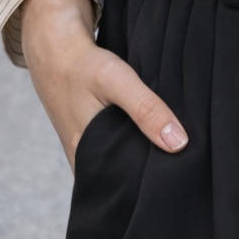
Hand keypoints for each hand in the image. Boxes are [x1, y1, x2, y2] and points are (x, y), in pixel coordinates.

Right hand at [19, 0, 187, 170]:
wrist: (55, 50)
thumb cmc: (83, 66)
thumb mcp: (117, 81)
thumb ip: (146, 109)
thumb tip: (178, 143)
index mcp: (88, 157)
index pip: (126, 188)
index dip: (151, 187)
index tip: (180, 182)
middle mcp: (85, 161)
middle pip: (125, 179)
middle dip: (150, 176)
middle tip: (183, 171)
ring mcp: (86, 152)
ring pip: (121, 165)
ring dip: (142, 159)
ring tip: (174, 155)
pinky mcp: (90, 140)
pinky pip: (117, 151)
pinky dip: (133, 145)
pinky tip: (154, 137)